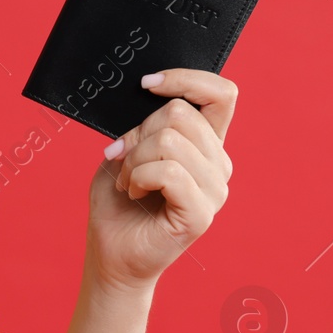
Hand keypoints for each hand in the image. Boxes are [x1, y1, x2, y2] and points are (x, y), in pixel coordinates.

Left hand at [85, 68, 236, 293]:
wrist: (111, 252)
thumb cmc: (118, 202)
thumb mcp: (125, 151)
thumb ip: (145, 125)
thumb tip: (153, 99)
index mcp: (206, 144)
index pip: (221, 94)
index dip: (186, 79)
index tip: (147, 84)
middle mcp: (219, 164)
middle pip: (181, 114)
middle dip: (139, 133)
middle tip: (124, 160)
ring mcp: (215, 190)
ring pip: (171, 141)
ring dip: (135, 159)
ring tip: (128, 182)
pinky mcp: (201, 214)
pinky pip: (169, 172)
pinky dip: (139, 177)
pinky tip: (135, 192)